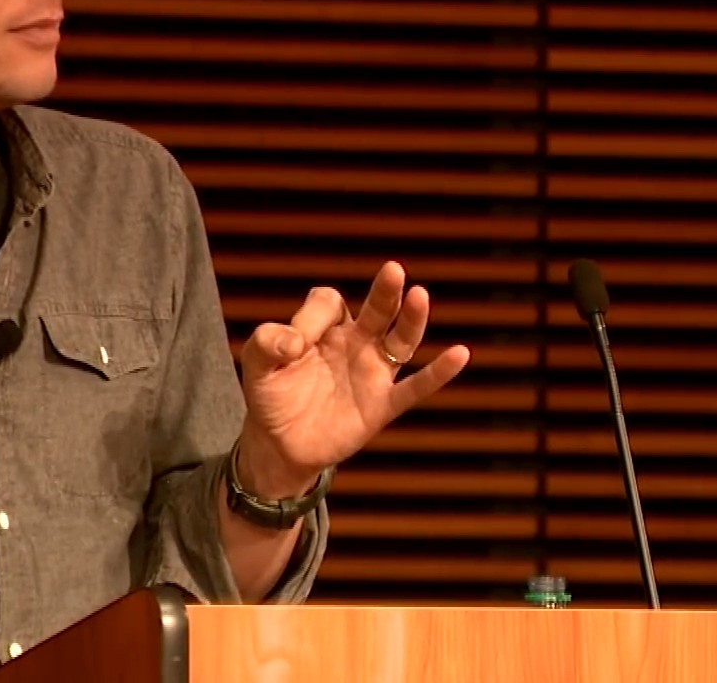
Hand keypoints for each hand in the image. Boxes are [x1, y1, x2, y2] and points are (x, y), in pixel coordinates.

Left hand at [234, 261, 470, 497]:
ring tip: (420, 296)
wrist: (279, 445)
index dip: (314, 316)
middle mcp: (355, 343)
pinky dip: (438, 373)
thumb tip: (295, 341)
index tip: (294, 343)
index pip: (329, 303)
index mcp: (324, 328)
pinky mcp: (382, 405)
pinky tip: (460, 354)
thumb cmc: (271, 396)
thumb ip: (266, 342)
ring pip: (400, 341)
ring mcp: (372, 372)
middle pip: (376, 310)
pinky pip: (415, 387)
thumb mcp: (256, 365)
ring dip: (411, 320)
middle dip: (384, 292)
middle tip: (393, 271)